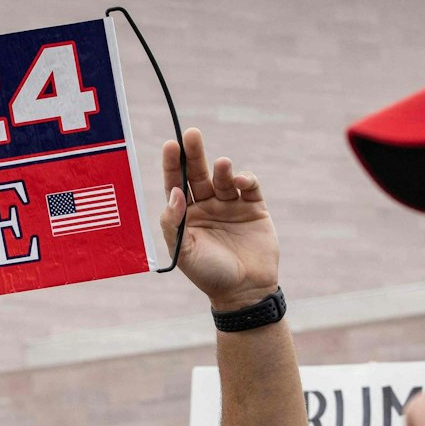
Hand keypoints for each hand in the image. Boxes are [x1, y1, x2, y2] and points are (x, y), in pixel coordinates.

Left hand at [158, 127, 278, 313]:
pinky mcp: (254, 208)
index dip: (173, 165)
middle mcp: (207, 206)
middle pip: (198, 173)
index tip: (171, 145)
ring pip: (222, 178)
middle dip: (194, 154)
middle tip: (191, 134)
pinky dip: (244, 179)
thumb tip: (174, 192)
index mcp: (186, 215)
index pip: (176, 184)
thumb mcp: (183, 252)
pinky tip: (239, 181)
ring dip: (221, 169)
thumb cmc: (208, 274)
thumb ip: (173, 222)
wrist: (244, 292)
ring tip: (222, 165)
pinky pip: (248, 186)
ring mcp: (230, 205)